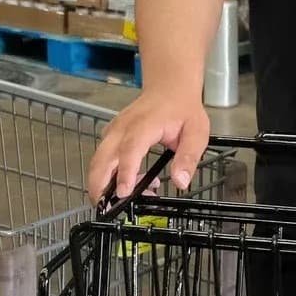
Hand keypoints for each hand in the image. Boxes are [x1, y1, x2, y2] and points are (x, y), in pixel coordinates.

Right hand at [85, 88, 210, 203]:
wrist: (169, 87)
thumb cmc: (182, 109)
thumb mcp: (196, 132)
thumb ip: (188, 157)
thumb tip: (180, 182)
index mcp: (144, 125)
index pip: (130, 149)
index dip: (125, 172)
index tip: (124, 193)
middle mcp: (122, 128)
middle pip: (102, 157)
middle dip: (98, 185)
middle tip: (105, 209)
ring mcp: (113, 131)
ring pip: (98, 160)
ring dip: (103, 183)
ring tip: (122, 200)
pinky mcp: (110, 136)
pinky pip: (102, 158)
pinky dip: (107, 175)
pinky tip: (128, 184)